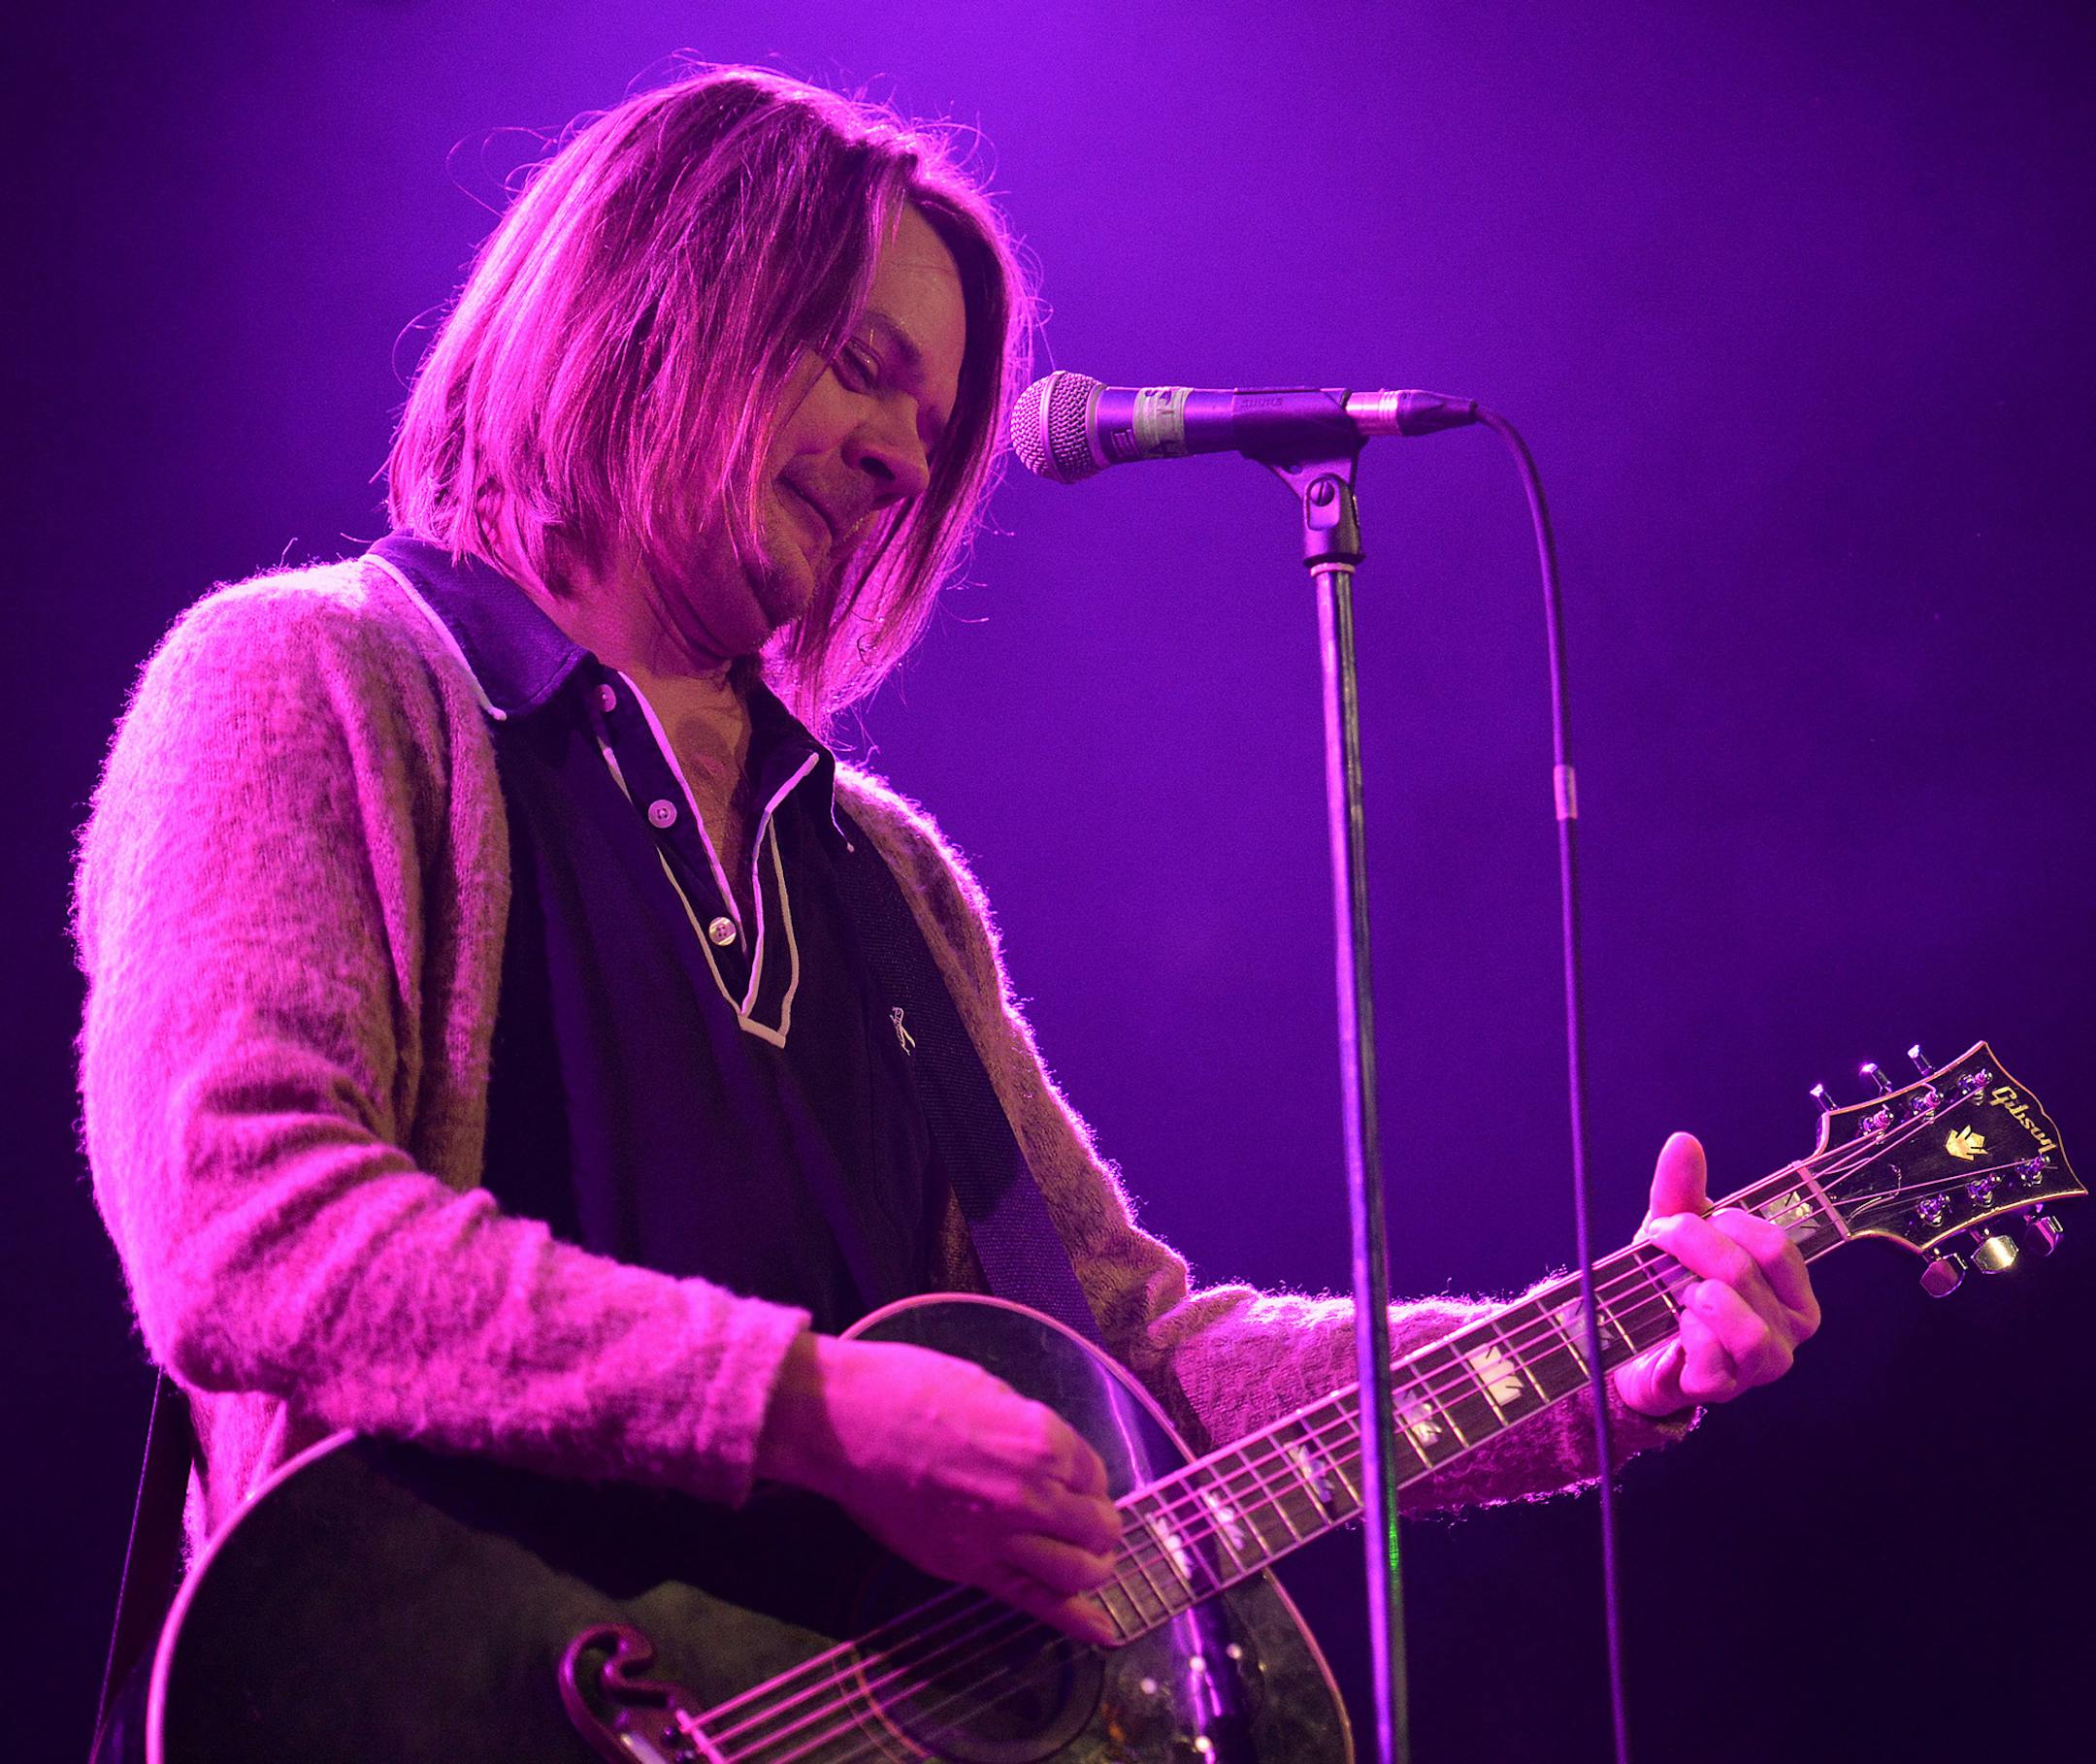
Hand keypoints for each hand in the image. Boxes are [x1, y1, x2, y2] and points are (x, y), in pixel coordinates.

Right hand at [756, 1332, 1122, 1643]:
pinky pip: (1032, 1600)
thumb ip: (1027, 1429)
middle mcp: (1031, 1494)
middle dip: (1099, 1526)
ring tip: (1088, 1562)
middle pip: (1096, 1526)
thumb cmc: (910, 1387)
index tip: (1077, 1482)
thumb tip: (1047, 1457)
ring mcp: (999, 1537)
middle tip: (1088, 1524)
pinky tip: (1102, 1632)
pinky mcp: (967, 1566)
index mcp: (1041, 1440)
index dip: (1088, 1480)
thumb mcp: (987, 1389)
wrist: (845, 1424)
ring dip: (1092, 1568)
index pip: (1094, 1473)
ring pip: (1076, 1571)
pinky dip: (1074, 1619)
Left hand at [1612, 1132, 1820, 1416]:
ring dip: (1691, 1292)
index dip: (1721, 1224)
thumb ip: (1681, 1191)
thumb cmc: (1666, 1286)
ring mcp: (1761, 1364)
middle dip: (1690, 1248)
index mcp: (1791, 1288)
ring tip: (1674, 1291)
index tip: (1677, 1221)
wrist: (1629, 1346)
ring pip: (1738, 1316)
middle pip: (1745, 1270)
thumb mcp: (1673, 1233)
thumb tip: (1683, 1140)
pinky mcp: (1725, 1389)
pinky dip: (1685, 1332)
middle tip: (1657, 1246)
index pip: (1774, 1245)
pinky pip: (1711, 1353)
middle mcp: (1790, 1329)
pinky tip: (1674, 1328)